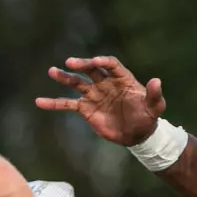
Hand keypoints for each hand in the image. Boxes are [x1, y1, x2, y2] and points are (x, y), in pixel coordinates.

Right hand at [34, 55, 165, 146]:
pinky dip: (53, 103)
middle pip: (91, 70)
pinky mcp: (85, 109)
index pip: (111, 65)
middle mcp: (106, 83)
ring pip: (76, 83)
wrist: (137, 134)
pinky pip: (67, 104)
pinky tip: (39, 102)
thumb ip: (154, 94)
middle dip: (81, 65)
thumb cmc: (148, 117)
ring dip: (64, 77)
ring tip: (52, 71)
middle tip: (69, 63)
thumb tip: (156, 80)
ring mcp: (94, 95)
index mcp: (122, 79)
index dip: (103, 62)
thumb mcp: (155, 107)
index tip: (95, 61)